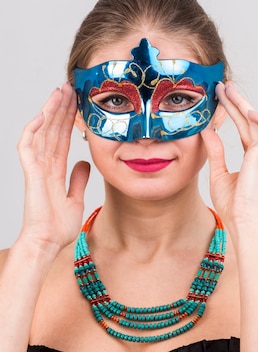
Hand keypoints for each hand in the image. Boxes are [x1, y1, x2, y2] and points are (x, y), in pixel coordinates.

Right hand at [16, 82, 89, 249]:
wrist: (47, 242)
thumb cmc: (57, 226)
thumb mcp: (75, 198)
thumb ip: (77, 179)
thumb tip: (84, 163)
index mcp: (55, 170)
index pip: (62, 138)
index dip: (69, 120)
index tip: (77, 103)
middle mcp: (44, 165)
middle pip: (53, 130)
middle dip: (61, 108)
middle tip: (70, 87)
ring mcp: (36, 167)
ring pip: (42, 132)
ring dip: (50, 112)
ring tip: (60, 92)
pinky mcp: (31, 173)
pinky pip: (28, 146)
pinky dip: (33, 130)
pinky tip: (42, 115)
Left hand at [201, 81, 257, 228]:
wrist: (242, 222)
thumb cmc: (233, 206)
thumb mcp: (218, 174)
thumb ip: (215, 152)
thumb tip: (207, 131)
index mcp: (254, 161)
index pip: (244, 130)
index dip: (233, 113)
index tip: (221, 99)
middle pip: (250, 123)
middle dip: (237, 103)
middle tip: (224, 87)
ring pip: (257, 122)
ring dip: (243, 105)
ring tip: (229, 91)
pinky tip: (246, 110)